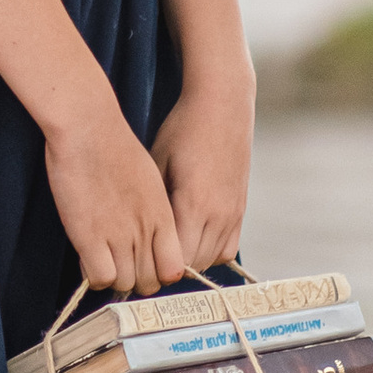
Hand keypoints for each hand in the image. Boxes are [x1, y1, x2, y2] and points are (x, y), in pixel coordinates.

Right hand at [46, 113, 187, 301]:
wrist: (89, 128)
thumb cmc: (114, 145)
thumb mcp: (150, 178)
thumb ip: (154, 208)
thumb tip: (150, 227)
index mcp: (163, 216)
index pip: (174, 268)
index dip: (159, 273)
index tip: (146, 266)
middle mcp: (145, 231)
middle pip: (150, 282)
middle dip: (136, 279)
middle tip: (121, 265)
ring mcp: (119, 236)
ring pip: (124, 284)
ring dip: (114, 278)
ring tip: (102, 260)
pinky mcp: (90, 238)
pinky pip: (99, 277)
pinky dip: (93, 275)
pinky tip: (88, 259)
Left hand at [151, 80, 252, 276]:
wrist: (223, 106)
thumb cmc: (182, 130)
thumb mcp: (157, 163)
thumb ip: (151, 204)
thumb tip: (131, 232)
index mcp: (194, 205)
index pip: (175, 259)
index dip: (153, 263)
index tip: (134, 259)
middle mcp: (218, 215)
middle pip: (192, 265)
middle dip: (168, 266)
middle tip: (144, 259)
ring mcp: (233, 214)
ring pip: (211, 261)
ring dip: (189, 261)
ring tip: (165, 250)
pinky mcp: (240, 210)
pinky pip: (228, 249)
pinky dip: (210, 252)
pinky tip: (191, 239)